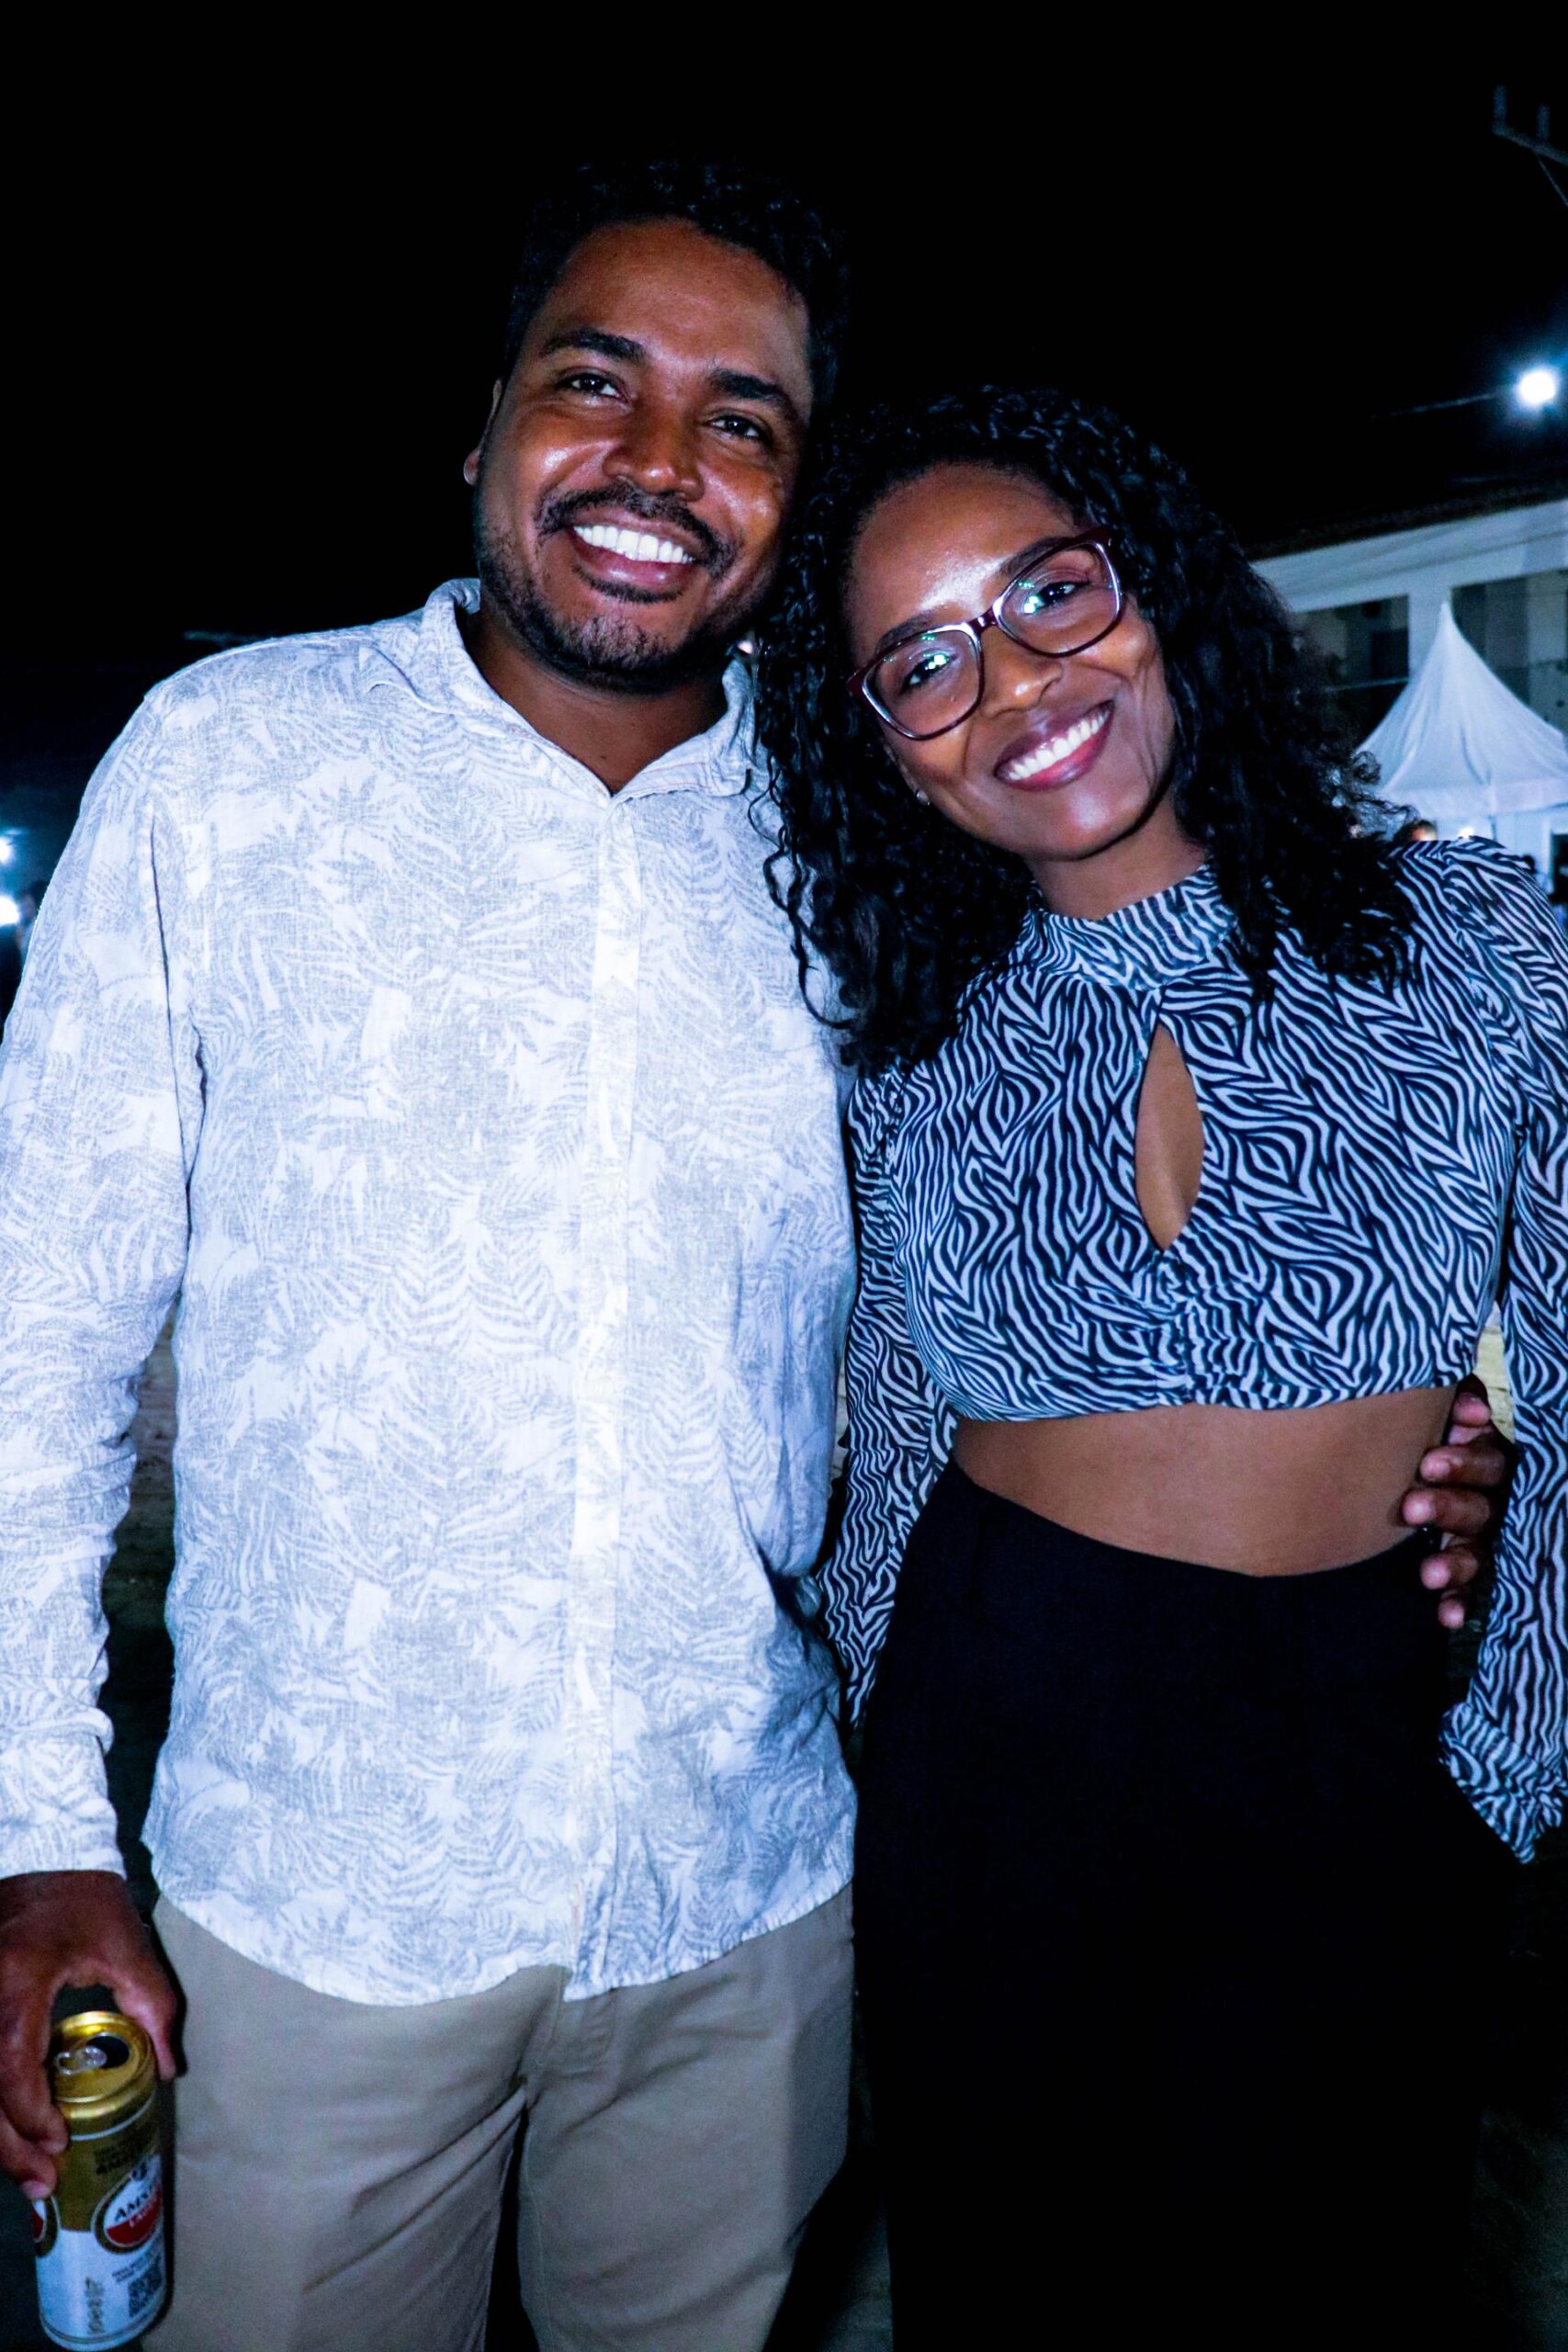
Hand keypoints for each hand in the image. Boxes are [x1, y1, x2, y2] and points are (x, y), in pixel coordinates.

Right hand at [0, 1872, 177, 2201]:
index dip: (29, 2113)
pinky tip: (10, 2131)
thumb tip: (170, 2069)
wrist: (45, 1856)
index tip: (60, 2140)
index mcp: (16, 1982)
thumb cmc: (87, 1901)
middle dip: (6, 2145)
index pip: (9, 2063)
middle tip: (42, 2182)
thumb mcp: (128, 1947)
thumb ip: (152, 2006)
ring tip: (26, 2172)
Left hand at [1400, 1376, 1512, 1628]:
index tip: (1429, 1461)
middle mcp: (1496, 1502)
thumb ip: (1464, 1411)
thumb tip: (1467, 1409)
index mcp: (1492, 1463)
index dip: (1465, 1461)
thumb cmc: (1442, 1441)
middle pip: (1479, 1506)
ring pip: (1478, 1549)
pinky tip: (1447, 1617)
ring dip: (1456, 1562)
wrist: (1432, 1479)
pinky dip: (1463, 1603)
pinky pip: (1475, 1591)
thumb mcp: (1457, 1423)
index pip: (1487, 1461)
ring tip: (1429, 1573)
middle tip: (1411, 1508)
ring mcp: (1490, 1539)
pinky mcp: (1481, 1573)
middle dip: (1448, 1507)